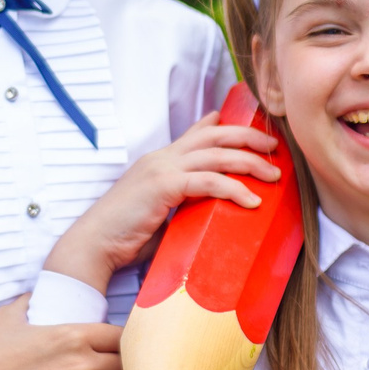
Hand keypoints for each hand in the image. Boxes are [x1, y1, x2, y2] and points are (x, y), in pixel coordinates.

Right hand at [42, 112, 280, 292]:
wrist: (94, 246)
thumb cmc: (125, 238)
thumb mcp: (159, 214)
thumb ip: (181, 205)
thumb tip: (207, 213)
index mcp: (160, 161)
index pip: (196, 132)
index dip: (223, 124)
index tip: (251, 126)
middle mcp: (162, 157)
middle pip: (215, 134)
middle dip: (249, 137)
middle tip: (275, 146)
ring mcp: (161, 168)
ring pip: (217, 154)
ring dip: (250, 161)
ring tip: (273, 174)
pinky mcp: (163, 186)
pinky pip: (209, 181)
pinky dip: (234, 189)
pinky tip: (252, 201)